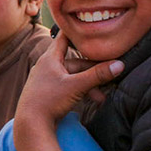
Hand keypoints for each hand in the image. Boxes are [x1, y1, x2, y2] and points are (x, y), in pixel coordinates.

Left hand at [14, 32, 122, 150]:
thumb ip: (97, 75)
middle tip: (109, 75)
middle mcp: (47, 67)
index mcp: (50, 59)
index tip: (87, 25)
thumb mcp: (76, 86)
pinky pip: (68, 87)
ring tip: (102, 97)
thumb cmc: (48, 102)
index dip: (76, 32)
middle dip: (92, 70)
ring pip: (73, 77)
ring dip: (88, 85)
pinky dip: (80, 91)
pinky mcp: (48, 94)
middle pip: (74, 62)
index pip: (64, 38)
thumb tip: (120, 64)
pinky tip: (93, 100)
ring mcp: (47, 81)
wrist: (30, 125)